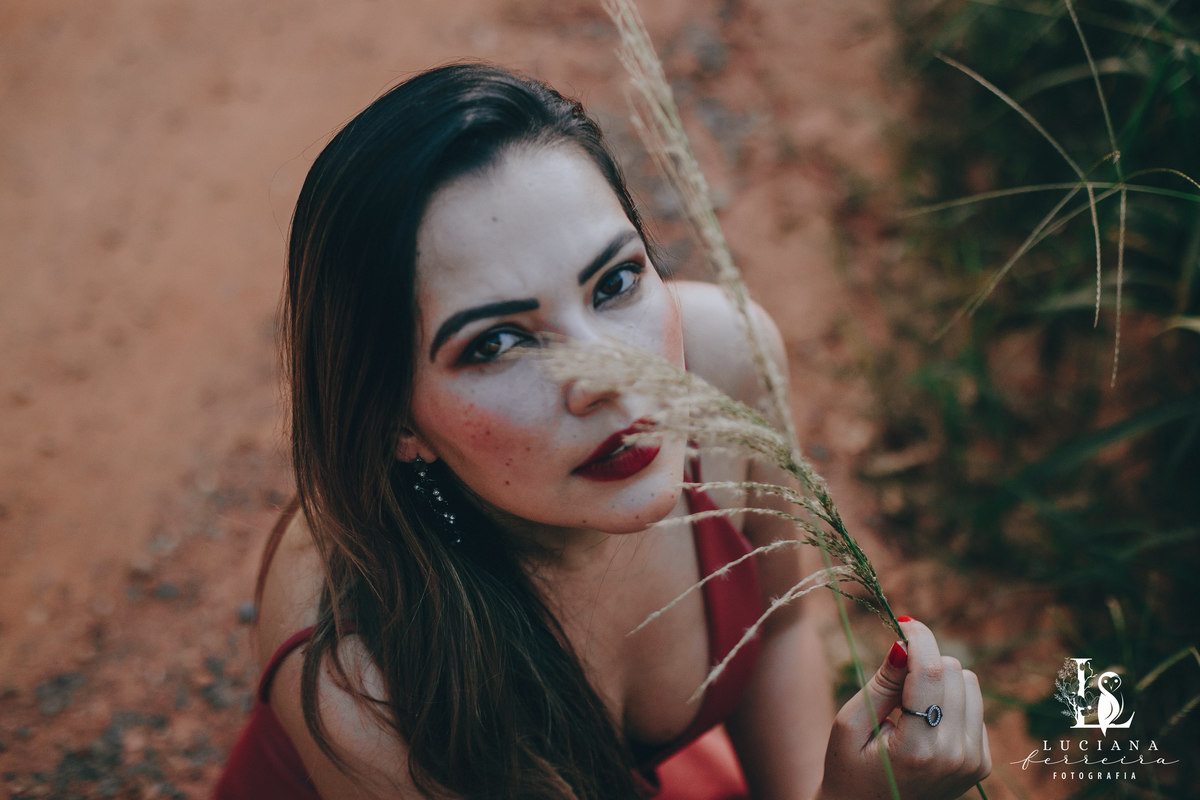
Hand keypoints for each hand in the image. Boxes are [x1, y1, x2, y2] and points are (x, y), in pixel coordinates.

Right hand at [816, 618, 990, 799]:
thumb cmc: (849, 768)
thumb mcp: (850, 724)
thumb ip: (881, 684)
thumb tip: (903, 643)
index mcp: (917, 748)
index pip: (931, 672)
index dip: (919, 639)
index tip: (904, 623)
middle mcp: (954, 755)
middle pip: (953, 670)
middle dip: (924, 663)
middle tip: (894, 681)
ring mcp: (973, 761)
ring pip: (969, 682)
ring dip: (940, 680)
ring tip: (911, 705)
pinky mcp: (982, 762)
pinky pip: (975, 704)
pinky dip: (951, 701)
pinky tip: (927, 722)